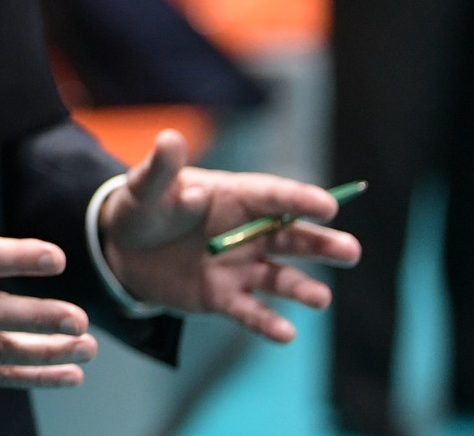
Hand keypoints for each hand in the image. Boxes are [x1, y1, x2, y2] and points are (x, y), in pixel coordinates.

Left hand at [98, 129, 361, 342]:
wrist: (122, 249)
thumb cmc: (142, 207)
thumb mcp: (145, 186)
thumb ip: (161, 168)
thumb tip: (169, 138)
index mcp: (234, 196)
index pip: (273, 196)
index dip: (300, 199)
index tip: (330, 205)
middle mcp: (246, 232)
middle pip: (291, 237)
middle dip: (320, 244)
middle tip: (350, 251)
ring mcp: (239, 267)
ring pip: (279, 277)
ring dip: (302, 288)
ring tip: (321, 299)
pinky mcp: (224, 297)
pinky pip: (250, 311)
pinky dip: (267, 323)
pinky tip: (285, 333)